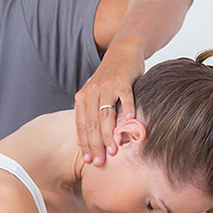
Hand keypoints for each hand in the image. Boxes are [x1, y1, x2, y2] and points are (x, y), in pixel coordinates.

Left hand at [75, 39, 144, 166]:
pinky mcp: (122, 80)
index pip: (82, 125)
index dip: (85, 144)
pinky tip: (130, 120)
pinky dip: (127, 108)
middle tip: (100, 162)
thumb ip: (94, 114)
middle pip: (92, 123)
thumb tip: (95, 142)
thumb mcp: (97, 95)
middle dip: (95, 145)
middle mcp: (92, 92)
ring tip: (113, 150)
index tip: (89, 160)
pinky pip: (125, 96)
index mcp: (83, 98)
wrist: (123, 50)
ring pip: (106, 114)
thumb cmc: (111, 79)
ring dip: (109, 133)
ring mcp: (107, 86)